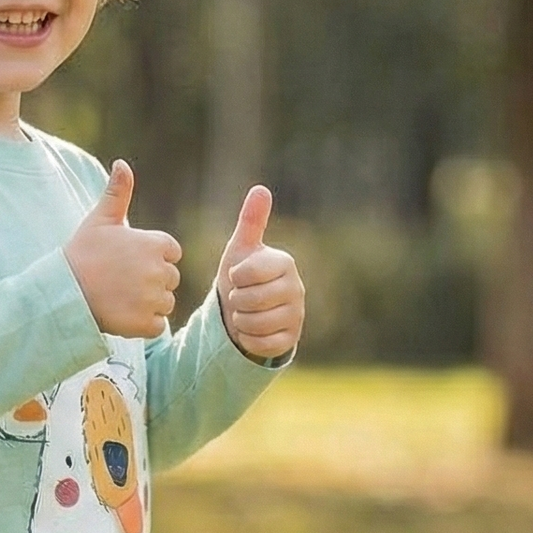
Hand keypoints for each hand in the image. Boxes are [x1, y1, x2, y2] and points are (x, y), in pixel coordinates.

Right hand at [64, 161, 181, 340]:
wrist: (62, 292)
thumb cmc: (81, 253)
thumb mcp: (100, 220)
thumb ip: (117, 193)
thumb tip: (122, 163)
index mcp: (155, 244)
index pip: (170, 253)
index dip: (151, 258)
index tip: (127, 262)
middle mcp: (159, 271)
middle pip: (170, 279)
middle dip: (151, 281)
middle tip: (121, 282)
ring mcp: (153, 298)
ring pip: (164, 303)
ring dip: (148, 304)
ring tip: (119, 298)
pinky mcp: (146, 323)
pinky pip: (157, 325)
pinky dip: (143, 324)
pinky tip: (122, 314)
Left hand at [217, 185, 303, 359]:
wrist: (246, 312)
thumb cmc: (242, 277)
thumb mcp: (242, 249)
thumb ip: (251, 221)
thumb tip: (261, 189)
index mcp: (285, 263)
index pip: (248, 273)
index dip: (235, 278)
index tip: (238, 277)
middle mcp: (296, 288)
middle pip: (250, 300)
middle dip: (236, 301)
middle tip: (240, 297)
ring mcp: (297, 314)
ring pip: (256, 323)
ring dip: (241, 321)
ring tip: (245, 312)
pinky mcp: (292, 339)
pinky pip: (263, 343)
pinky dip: (249, 339)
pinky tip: (251, 330)